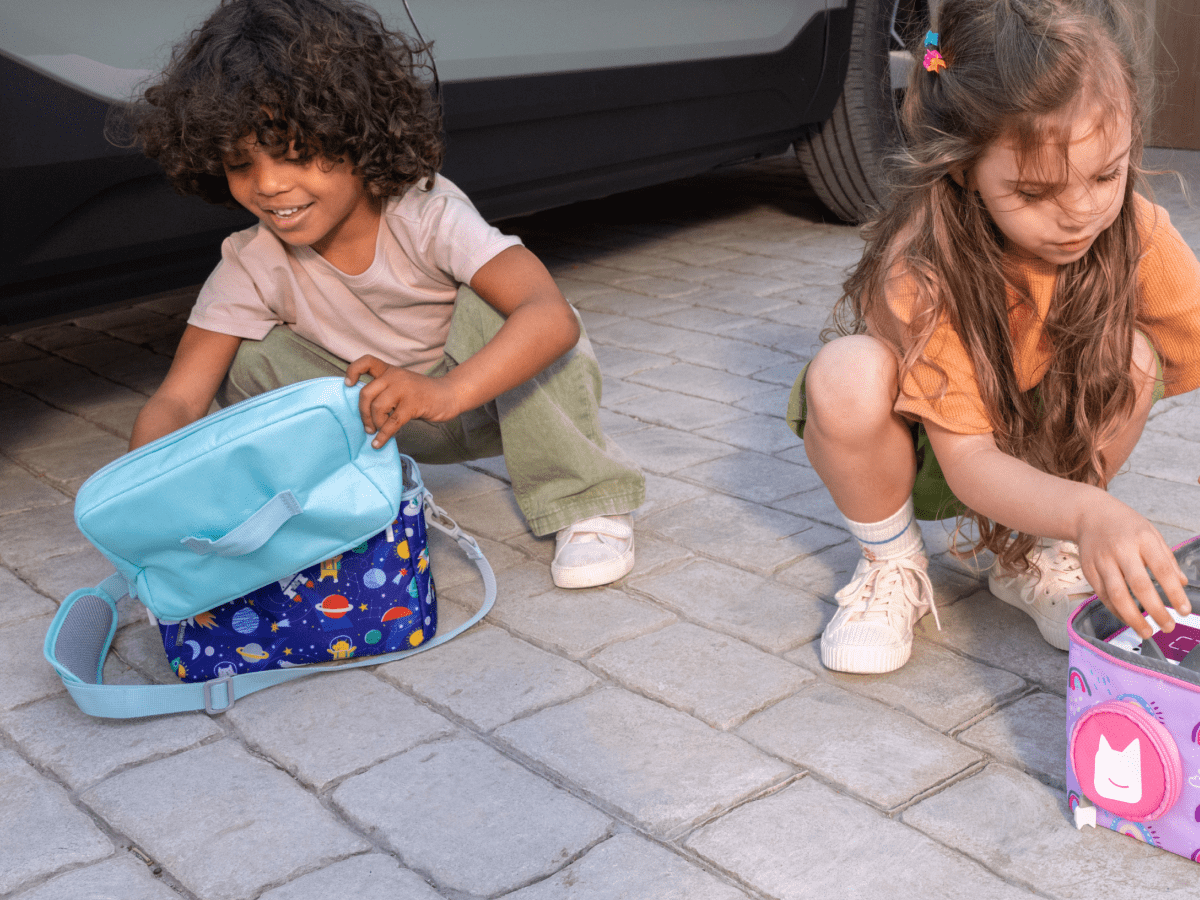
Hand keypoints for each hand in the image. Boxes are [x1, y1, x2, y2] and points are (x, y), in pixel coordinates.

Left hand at [345, 355, 461, 447]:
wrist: (449, 395)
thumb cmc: (422, 394)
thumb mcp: (402, 384)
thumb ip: (385, 390)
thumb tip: (364, 411)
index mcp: (390, 370)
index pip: (366, 362)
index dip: (353, 371)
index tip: (348, 384)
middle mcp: (395, 376)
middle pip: (366, 393)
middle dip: (362, 413)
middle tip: (367, 426)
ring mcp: (404, 389)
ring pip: (377, 408)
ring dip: (375, 424)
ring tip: (378, 432)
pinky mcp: (413, 404)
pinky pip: (391, 422)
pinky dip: (383, 435)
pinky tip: (379, 443)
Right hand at [1075, 498, 1190, 638]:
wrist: (1089, 514)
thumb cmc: (1125, 525)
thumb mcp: (1152, 533)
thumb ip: (1167, 558)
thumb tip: (1181, 583)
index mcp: (1142, 539)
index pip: (1162, 570)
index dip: (1174, 593)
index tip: (1184, 611)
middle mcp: (1121, 550)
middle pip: (1139, 586)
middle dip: (1155, 610)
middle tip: (1168, 626)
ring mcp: (1102, 560)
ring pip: (1117, 595)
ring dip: (1132, 617)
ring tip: (1146, 631)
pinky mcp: (1088, 569)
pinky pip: (1102, 595)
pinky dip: (1116, 610)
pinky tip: (1127, 619)